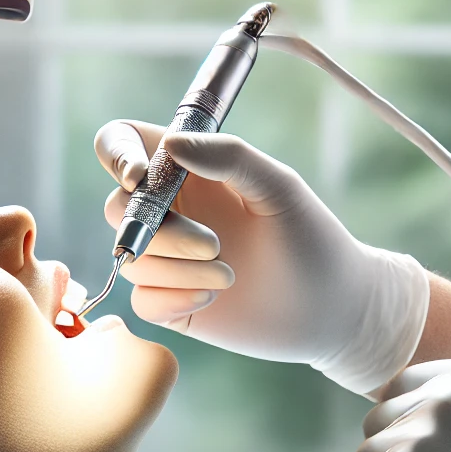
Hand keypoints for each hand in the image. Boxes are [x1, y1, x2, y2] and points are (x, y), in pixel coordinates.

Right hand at [96, 120, 429, 393]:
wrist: (333, 308)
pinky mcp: (171, 302)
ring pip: (132, 259)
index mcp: (190, 172)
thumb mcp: (279, 187)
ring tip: (230, 275)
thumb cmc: (311, 239)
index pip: (123, 144)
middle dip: (160, 230)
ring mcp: (168, 259)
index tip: (139, 178)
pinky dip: (173, 300)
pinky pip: (141, 300)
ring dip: (179, 269)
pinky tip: (212, 299)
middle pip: (118, 208)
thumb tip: (171, 143)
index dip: (117, 155)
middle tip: (215, 243)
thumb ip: (230, 157)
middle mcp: (171, 211)